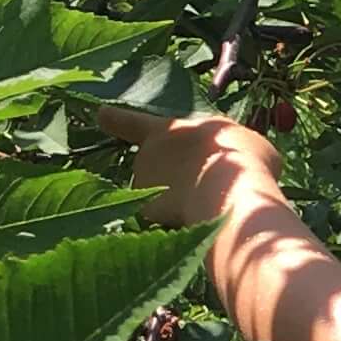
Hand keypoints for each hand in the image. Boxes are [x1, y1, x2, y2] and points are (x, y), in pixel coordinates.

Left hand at [96, 104, 281, 231]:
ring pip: (160, 194)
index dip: (117, 119)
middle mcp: (147, 156)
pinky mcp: (148, 215)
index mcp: (165, 129)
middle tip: (206, 183)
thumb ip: (226, 153)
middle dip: (174, 176)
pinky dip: (178, 224)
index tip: (100, 115)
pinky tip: (205, 225)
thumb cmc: (239, 158)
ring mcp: (144, 187)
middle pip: (155, 166)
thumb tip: (237, 169)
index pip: (132, 121)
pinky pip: (162, 220)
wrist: (230, 192)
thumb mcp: (240, 143)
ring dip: (179, 201)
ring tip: (214, 206)